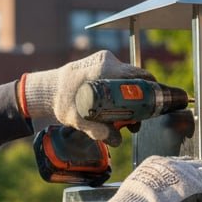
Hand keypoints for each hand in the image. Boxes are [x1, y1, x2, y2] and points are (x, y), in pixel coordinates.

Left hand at [20, 51, 153, 144]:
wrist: (48, 89)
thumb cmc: (62, 101)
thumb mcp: (79, 120)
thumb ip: (99, 131)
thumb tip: (118, 141)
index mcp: (106, 70)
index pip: (141, 77)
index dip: (151, 92)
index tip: (153, 106)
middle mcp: (108, 61)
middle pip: (136, 80)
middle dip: (140, 99)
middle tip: (137, 119)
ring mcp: (105, 60)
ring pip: (128, 79)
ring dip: (130, 96)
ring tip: (125, 117)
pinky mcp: (101, 63)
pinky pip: (119, 77)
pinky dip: (121, 90)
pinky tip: (116, 106)